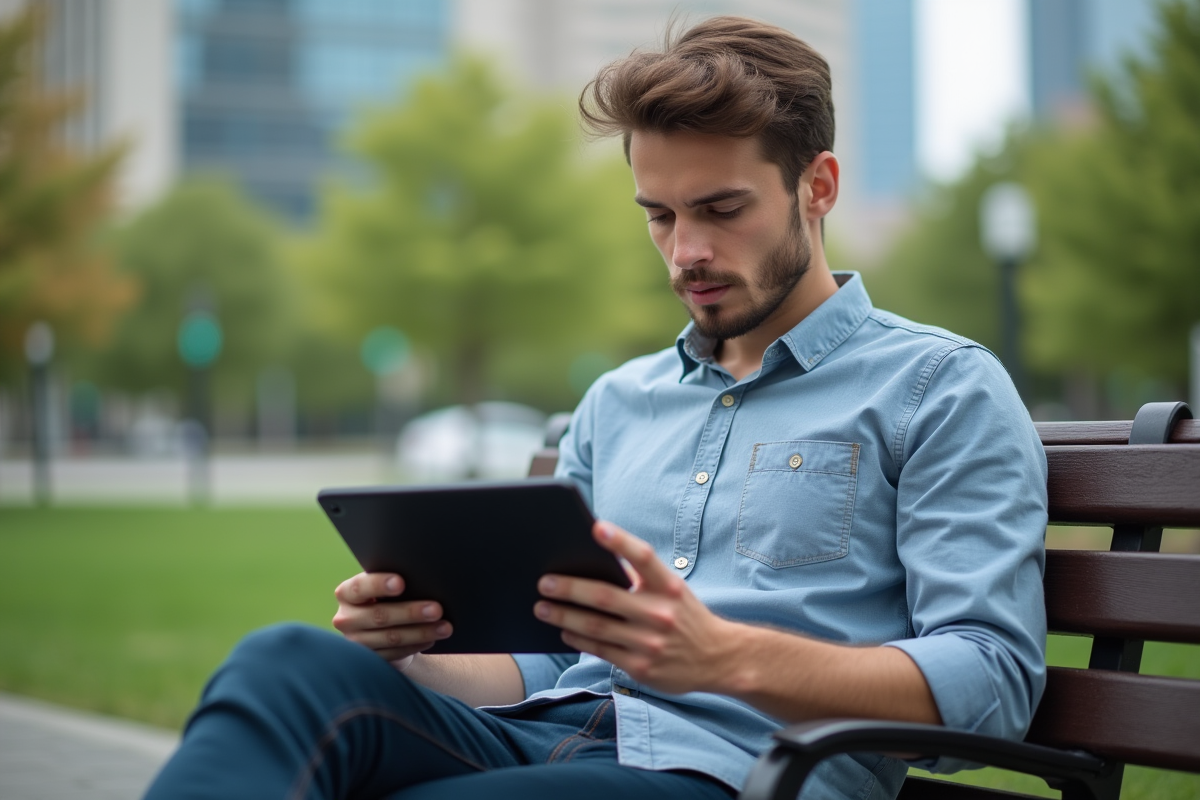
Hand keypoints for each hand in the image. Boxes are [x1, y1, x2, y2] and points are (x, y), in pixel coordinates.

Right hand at [332, 572, 452, 669]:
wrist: (383, 627)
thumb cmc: (388, 597)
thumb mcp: (386, 588)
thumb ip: (395, 582)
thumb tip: (423, 579)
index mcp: (347, 593)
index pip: (360, 587)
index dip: (379, 584)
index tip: (401, 583)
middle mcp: (346, 618)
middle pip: (379, 615)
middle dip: (411, 612)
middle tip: (437, 609)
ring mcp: (355, 642)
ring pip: (390, 637)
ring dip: (421, 632)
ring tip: (445, 627)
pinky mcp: (369, 659)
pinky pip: (395, 653)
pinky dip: (416, 645)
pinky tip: (432, 639)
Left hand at [534, 521, 735, 694]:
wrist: (719, 659)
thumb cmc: (686, 616)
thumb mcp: (673, 590)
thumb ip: (641, 577)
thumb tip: (595, 563)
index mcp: (669, 586)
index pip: (643, 557)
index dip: (620, 541)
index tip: (595, 527)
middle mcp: (661, 612)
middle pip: (605, 596)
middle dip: (569, 588)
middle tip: (544, 582)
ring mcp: (650, 642)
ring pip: (596, 626)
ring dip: (564, 616)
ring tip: (542, 607)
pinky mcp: (641, 666)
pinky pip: (601, 650)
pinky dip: (578, 639)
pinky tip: (564, 631)